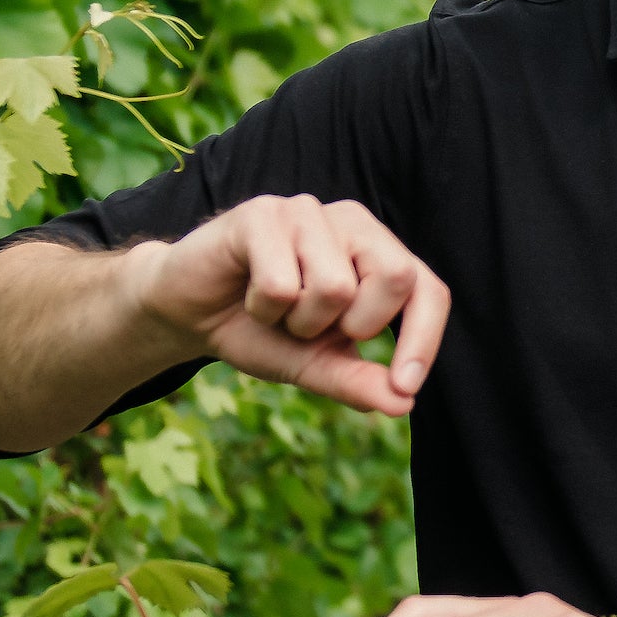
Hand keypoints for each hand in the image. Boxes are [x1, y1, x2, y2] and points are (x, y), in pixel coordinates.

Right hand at [130, 193, 449, 418]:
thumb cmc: (260, 331)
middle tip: (311, 328)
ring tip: (276, 309)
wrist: (188, 313)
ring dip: (299, 321)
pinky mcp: (263, 213)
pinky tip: (248, 293)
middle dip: (352, 326)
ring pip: (335, 286)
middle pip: (395, 276)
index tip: (404, 387)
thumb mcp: (313, 366)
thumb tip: (402, 404)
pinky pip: (282, 283)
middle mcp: (352, 223)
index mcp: (377, 254)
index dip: (424, 340)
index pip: (428, 290)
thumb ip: (356, 382)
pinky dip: (263, 308)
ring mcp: (308, 212)